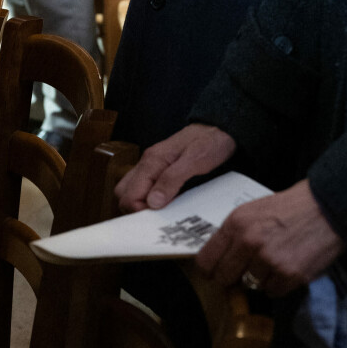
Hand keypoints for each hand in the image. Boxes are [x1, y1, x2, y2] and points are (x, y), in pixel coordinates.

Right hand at [115, 124, 235, 212]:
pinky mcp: (159, 169)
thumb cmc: (212, 141)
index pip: (129, 195)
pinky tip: (165, 203)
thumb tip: (152, 202)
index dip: (139, 212)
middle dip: (135, 210)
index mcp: (153, 160)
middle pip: (124, 193)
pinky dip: (148, 198)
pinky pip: (144, 186)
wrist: (222, 127)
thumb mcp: (196, 159)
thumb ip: (173, 178)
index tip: (156, 220)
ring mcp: (152, 165)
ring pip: (131, 190)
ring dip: (141, 204)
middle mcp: (147, 162)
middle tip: (158, 218)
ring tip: (162, 212)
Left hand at [196, 179, 344, 296]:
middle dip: (234, 277)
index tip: (217, 271)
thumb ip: (235, 233)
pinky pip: (272, 291)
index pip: (206, 261)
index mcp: (236, 222)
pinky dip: (279, 283)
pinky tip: (289, 264)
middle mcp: (248, 242)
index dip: (211, 269)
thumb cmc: (291, 205)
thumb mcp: (255, 210)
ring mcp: (268, 260)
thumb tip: (219, 260)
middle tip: (249, 267)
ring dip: (261, 278)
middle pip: (224, 279)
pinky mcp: (288, 275)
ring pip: (250, 286)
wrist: (327, 205)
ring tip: (277, 258)